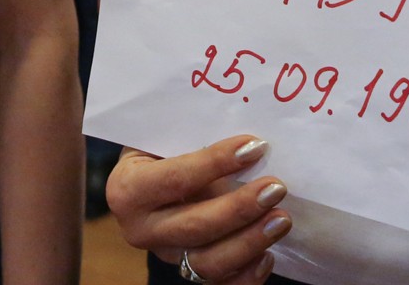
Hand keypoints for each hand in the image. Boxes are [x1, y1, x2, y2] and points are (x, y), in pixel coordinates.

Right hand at [110, 136, 290, 284]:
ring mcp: (164, 255)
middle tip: (276, 188)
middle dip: (240, 208)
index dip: (217, 163)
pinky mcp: (184, 270)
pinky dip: (245, 276)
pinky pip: (219, 284)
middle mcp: (140, 229)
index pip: (177, 178)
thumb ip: (193, 138)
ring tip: (281, 219)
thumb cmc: (160, 150)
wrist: (146, 181)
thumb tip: (246, 138)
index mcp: (127, 189)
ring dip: (249, 242)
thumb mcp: (164, 137)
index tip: (255, 147)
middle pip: (195, 226)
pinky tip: (268, 255)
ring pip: (208, 263)